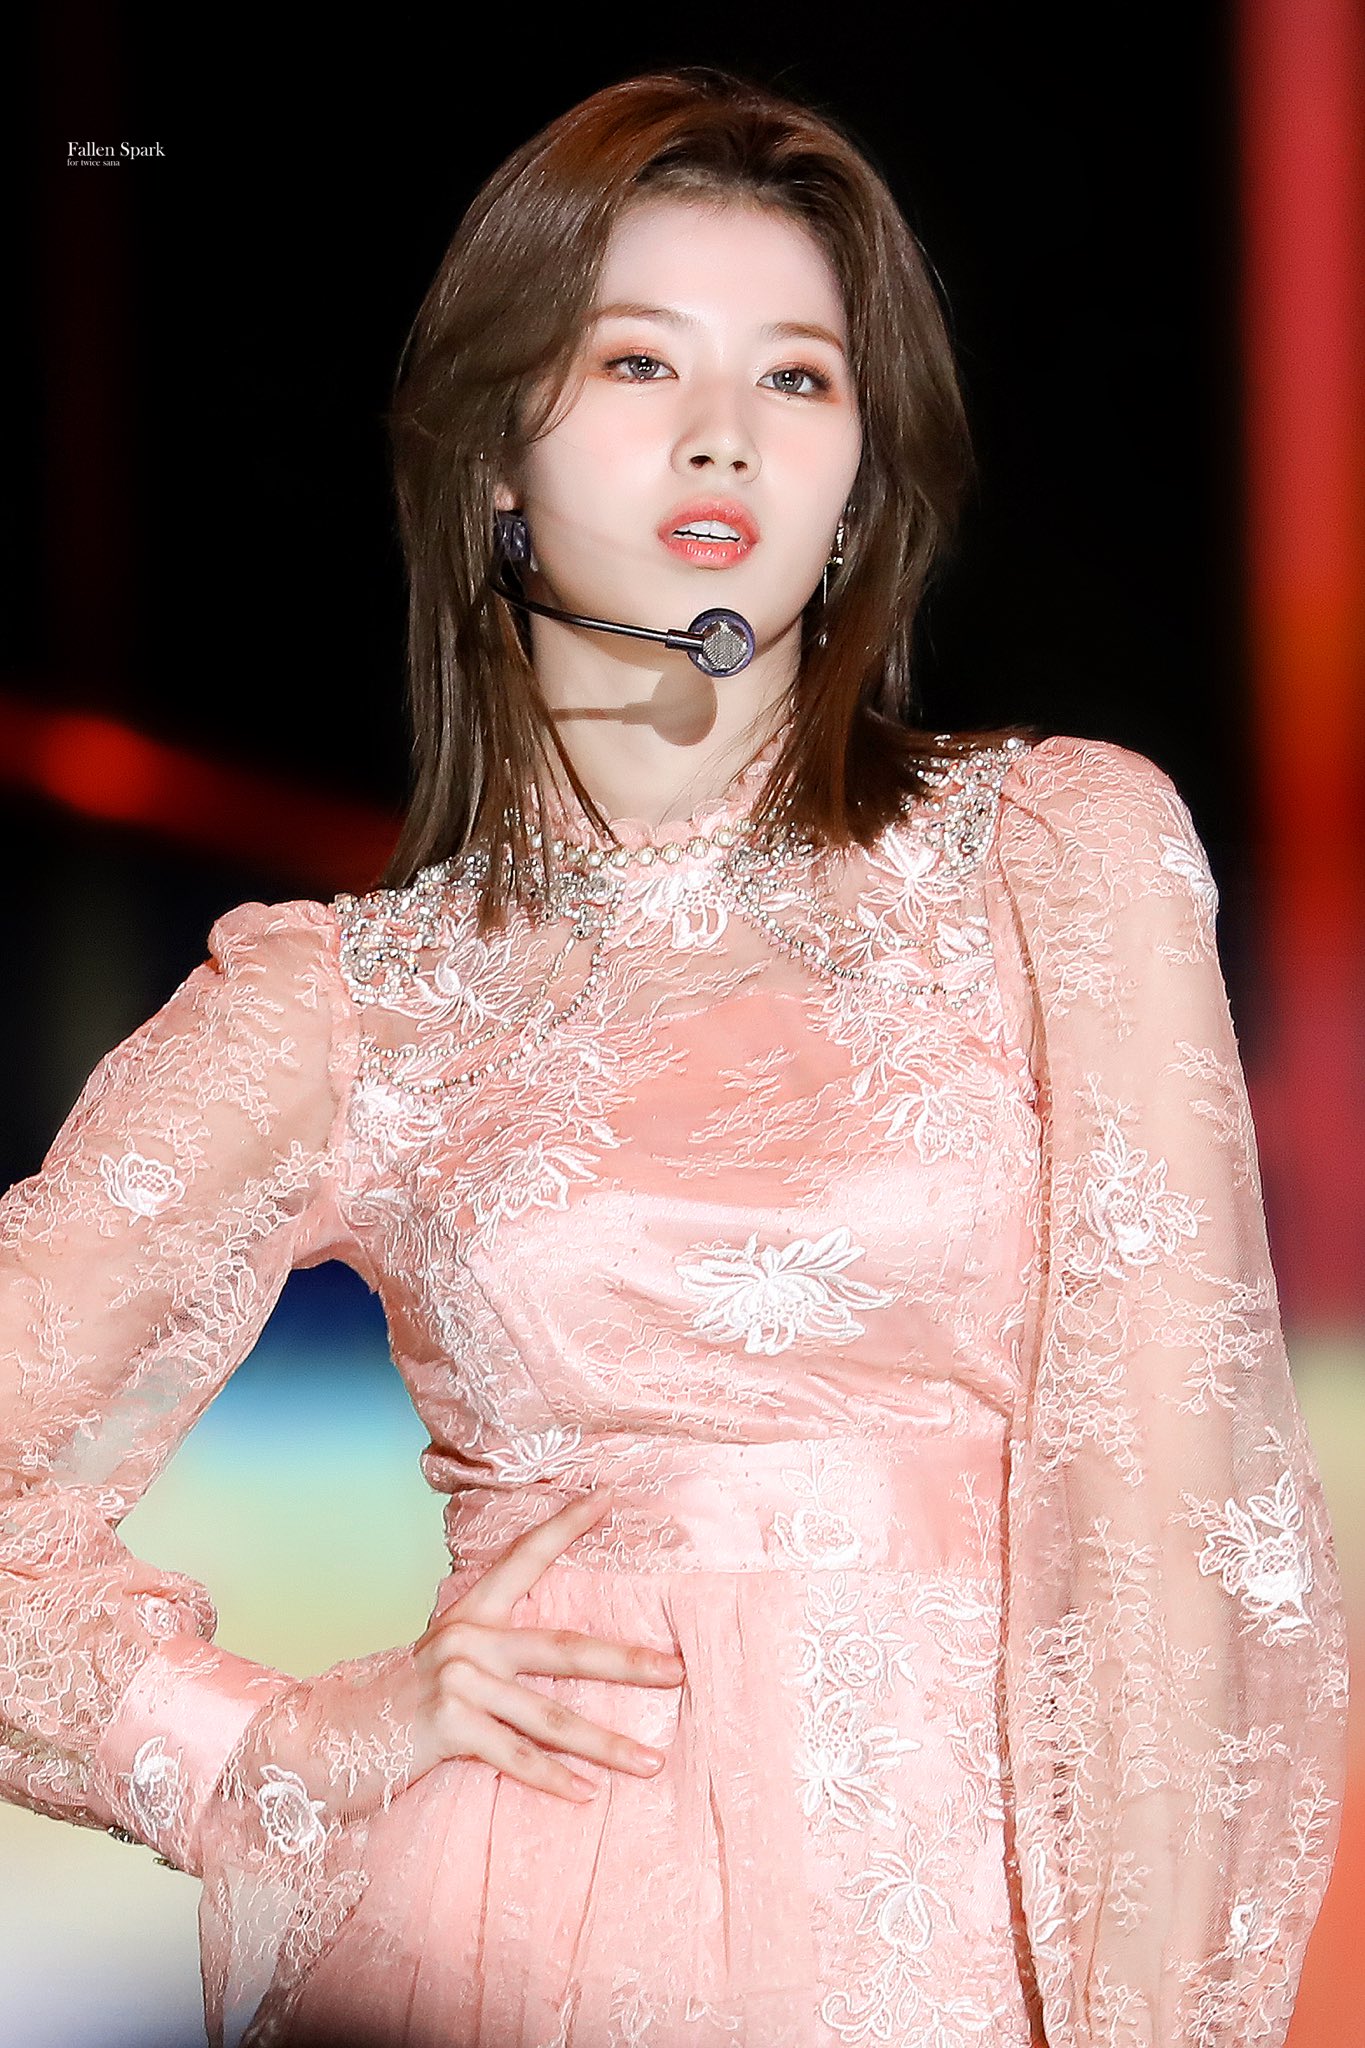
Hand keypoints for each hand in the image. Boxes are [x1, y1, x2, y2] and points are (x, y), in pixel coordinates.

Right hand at [221, 1490, 687, 1841]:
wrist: (314, 1745)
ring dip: (606, 1745)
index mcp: (470, 1617)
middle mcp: (467, 1640)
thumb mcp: (442, 1668)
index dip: (568, 1525)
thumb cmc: (389, 1711)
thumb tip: (551, 1664)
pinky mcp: (446, 1726)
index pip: (526, 1558)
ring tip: (652, 1762)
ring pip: (549, 1716)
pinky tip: (586, 1795)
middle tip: (679, 1669)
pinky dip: (551, 1779)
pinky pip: (512, 1757)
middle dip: (627, 1662)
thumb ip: (490, 1659)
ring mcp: (457, 1682)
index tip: (611, 1494)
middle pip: (565, 1647)